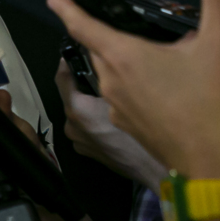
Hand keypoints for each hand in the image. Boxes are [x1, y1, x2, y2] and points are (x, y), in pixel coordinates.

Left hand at [49, 0, 219, 177]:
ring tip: (144, 59)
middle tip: (118, 27)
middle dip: (103, 37)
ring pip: (107, 78)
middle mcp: (111, 84)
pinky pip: (117, 103)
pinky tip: (156, 90)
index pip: (84, 27)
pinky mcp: (126, 131)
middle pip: (97, 52)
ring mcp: (115, 111)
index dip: (69, 10)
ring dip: (118, 65)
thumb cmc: (215, 108)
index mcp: (123, 58)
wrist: (217, 167)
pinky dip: (128, 90)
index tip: (55, 0)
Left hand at [54, 58, 167, 189]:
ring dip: (92, 103)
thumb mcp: (128, 96)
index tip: (74, 50)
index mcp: (78, 110)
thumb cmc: (146, 129)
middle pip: (73, 96)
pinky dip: (98, 120)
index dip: (67, 61)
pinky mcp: (89, 153)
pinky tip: (116, 118)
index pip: (62, 77)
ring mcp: (79, 141)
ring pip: (82, 112)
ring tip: (114, 95)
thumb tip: (107, 64)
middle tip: (104, 73)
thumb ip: (112, 79)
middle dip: (85, 84)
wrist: (157, 170)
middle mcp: (72, 126)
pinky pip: (89, 128)